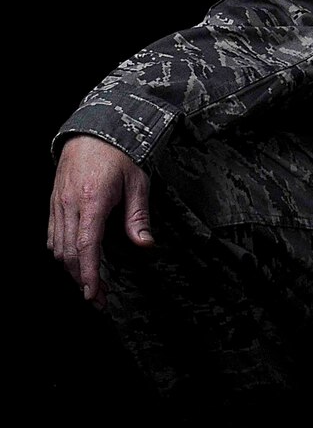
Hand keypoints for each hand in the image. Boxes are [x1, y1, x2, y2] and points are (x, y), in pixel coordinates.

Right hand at [48, 135, 151, 304]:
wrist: (94, 130)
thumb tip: (145, 244)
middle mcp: (70, 204)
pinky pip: (52, 234)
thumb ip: (138, 216)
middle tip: (97, 297)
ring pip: (57, 247)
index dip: (89, 273)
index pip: (87, 246)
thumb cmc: (119, 154)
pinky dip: (62, 252)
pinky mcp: (54, 202)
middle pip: (69, 252)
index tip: (93, 294)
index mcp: (93, 200)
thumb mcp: (138, 183)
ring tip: (88, 283)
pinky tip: (75, 260)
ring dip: (71, 268)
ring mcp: (58, 204)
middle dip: (81, 279)